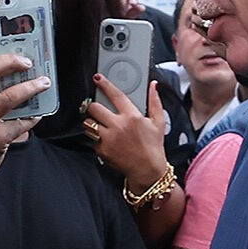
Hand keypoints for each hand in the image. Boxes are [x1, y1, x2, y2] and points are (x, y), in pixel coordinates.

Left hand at [82, 74, 166, 189]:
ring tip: (99, 124)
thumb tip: (153, 86)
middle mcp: (118, 126)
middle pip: (94, 108)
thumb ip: (155, 102)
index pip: (115, 95)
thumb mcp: (159, 122)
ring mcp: (108, 139)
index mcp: (132, 117)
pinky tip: (105, 139)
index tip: (98, 78)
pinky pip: (92, 139)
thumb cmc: (153, 147)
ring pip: (88, 123)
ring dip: (91, 121)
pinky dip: (95, 138)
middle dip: (92, 106)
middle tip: (96, 108)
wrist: (147, 171)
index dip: (104, 84)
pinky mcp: (102, 150)